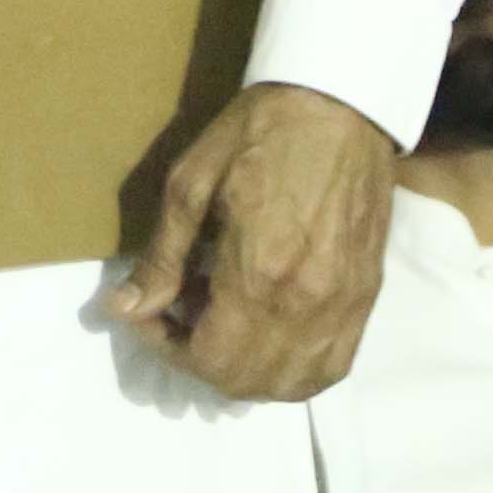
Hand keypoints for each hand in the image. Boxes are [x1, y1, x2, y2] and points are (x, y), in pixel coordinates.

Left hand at [107, 79, 395, 400]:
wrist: (337, 107)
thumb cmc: (256, 134)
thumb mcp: (189, 184)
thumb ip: (161, 257)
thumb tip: (125, 307)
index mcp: (259, 275)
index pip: (209, 359)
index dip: (164, 347)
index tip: (143, 311)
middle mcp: (308, 305)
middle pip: (247, 382)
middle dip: (198, 361)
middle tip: (175, 314)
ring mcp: (345, 307)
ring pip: (292, 385)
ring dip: (245, 372)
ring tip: (217, 322)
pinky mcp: (367, 298)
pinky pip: (332, 366)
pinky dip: (291, 369)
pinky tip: (264, 333)